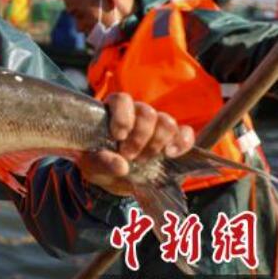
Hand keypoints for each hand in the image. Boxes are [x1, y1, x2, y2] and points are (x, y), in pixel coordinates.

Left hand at [79, 92, 194, 195]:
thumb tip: (120, 165)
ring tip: (144, 160)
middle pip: (147, 112)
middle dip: (140, 137)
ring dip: (157, 143)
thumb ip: (101, 163)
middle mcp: (135, 113)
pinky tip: (170, 154)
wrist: (115, 178)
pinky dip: (182, 142)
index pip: (121, 99)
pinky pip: (185, 132)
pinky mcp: (173, 139)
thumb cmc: (100, 164)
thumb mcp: (92, 165)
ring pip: (166, 121)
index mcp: (112, 111)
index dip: (123, 117)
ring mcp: (156, 125)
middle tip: (129, 155)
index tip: (119, 136)